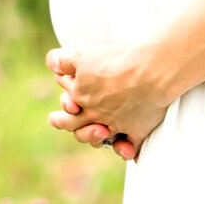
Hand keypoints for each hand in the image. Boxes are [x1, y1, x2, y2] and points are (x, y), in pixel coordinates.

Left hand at [45, 43, 171, 161]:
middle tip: (56, 120)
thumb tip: (52, 64)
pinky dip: (127, 150)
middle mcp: (96, 114)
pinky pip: (129, 148)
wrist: (152, 68)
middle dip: (64, 122)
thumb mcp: (85, 55)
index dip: (65, 92)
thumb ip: (65, 60)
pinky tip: (127, 150)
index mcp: (81, 96)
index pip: (66, 97)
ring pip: (99, 139)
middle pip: (75, 125)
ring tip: (97, 133)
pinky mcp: (136, 131)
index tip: (65, 90)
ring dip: (93, 138)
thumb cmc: (119, 59)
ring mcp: (115, 125)